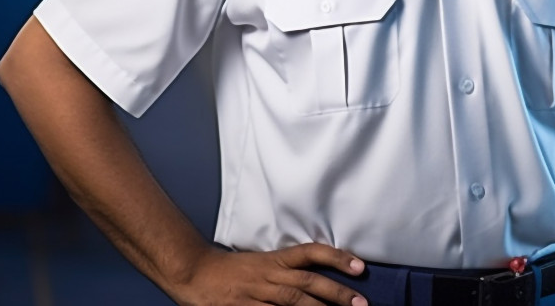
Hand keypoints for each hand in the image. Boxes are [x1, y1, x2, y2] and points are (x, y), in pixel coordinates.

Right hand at [170, 242, 368, 305]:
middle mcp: (269, 274)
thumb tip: (316, 282)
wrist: (193, 271)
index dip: (336, 258)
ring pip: (293, 301)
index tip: (359, 266)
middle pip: (308, 282)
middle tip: (361, 303)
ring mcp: (257, 294)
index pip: (310, 254)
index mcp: (274, 260)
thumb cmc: (228, 270)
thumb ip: (285, 272)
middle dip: (336, 293)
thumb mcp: (260, 264)